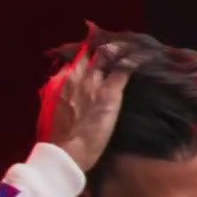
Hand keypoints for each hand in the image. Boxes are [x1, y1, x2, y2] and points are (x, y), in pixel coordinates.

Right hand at [36, 41, 138, 172]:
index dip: (88, 53)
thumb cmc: (57, 137)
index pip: (76, 59)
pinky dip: (135, 62)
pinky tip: (145, 58)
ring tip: (134, 48)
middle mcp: (77, 76)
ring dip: (122, 50)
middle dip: (106, 46)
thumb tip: (62, 90)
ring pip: (109, 55)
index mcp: (61, 81)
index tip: (96, 52)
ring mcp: (94, 82)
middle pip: (93, 52)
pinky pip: (124, 70)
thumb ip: (58, 96)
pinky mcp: (110, 93)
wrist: (66, 151)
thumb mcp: (51, 110)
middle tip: (119, 46)